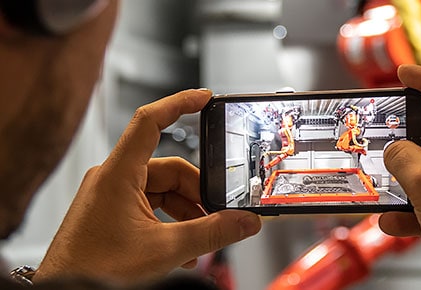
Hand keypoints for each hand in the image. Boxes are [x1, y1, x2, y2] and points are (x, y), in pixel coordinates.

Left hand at [34, 89, 261, 283]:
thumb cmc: (93, 269)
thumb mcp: (164, 250)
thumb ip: (211, 233)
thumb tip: (244, 222)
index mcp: (118, 174)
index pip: (150, 122)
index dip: (180, 104)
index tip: (204, 98)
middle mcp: (112, 179)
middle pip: (170, 169)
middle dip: (197, 194)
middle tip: (217, 215)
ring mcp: (111, 196)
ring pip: (163, 191)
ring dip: (186, 213)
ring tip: (199, 240)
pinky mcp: (112, 213)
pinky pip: (151, 206)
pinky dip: (171, 222)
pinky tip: (182, 247)